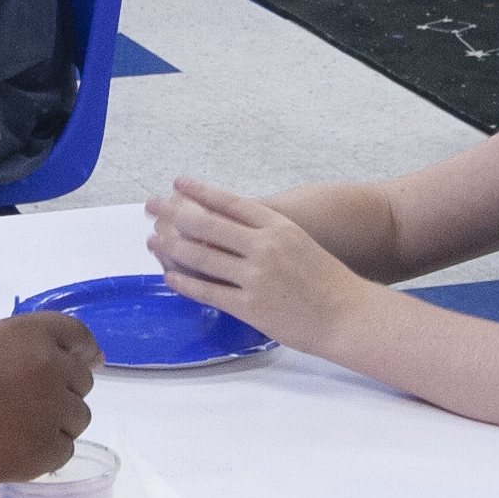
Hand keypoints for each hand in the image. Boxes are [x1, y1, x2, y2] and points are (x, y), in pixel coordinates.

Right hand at [0, 313, 95, 497]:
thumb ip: (33, 350)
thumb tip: (94, 362)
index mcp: (30, 332)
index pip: (80, 337)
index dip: (84, 352)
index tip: (85, 363)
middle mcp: (49, 365)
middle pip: (82, 382)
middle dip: (60, 393)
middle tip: (16, 407)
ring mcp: (51, 409)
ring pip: (78, 419)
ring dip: (54, 425)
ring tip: (7, 429)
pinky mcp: (47, 450)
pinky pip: (64, 450)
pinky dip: (43, 454)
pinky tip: (7, 450)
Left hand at [144, 177, 362, 353]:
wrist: (347, 314)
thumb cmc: (325, 279)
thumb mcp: (298, 241)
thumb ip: (265, 231)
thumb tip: (227, 223)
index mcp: (278, 227)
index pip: (230, 202)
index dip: (200, 191)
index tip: (178, 183)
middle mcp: (265, 247)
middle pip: (208, 225)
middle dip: (174, 213)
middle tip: (151, 205)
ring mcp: (256, 277)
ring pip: (202, 257)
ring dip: (171, 248)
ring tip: (152, 241)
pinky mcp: (251, 306)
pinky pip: (208, 291)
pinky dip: (185, 282)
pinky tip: (170, 276)